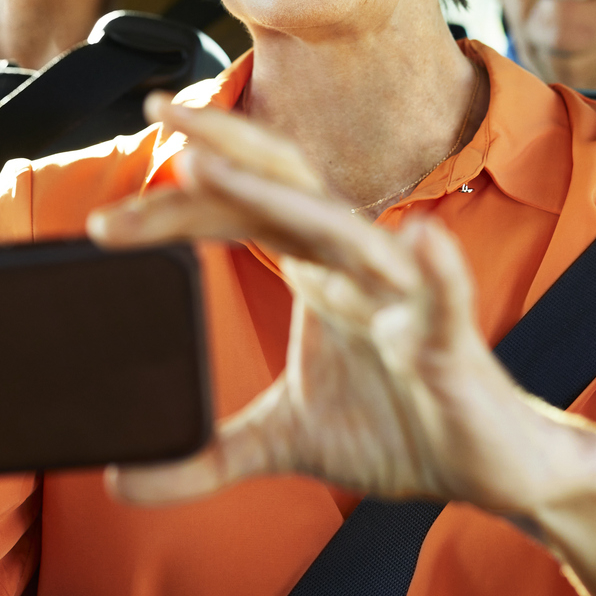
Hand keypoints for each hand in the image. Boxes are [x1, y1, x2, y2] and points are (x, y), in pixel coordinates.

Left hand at [90, 95, 595, 595]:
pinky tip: (419, 241)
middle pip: (283, 184)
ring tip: (217, 166)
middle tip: (153, 114)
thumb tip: (121, 481)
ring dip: (278, 195)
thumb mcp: (285, 442)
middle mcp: (355, 263)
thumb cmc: (400, 427)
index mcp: (317, 269)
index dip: (176, 209)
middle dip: (222, 144)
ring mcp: (404, 293)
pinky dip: (436, 268)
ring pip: (341, 229)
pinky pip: (443, 297)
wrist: (489, 467)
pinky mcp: (451, 339)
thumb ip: (206, 458)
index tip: (105, 224)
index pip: (238, 215)